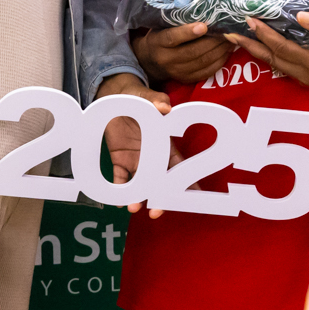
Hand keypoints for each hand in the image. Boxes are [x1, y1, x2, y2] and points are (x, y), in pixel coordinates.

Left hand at [94, 73, 173, 218]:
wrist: (116, 97)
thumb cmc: (139, 97)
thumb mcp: (148, 97)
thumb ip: (157, 101)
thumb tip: (166, 107)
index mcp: (165, 145)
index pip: (180, 167)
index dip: (187, 182)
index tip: (193, 199)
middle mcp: (153, 157)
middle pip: (160, 183)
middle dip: (160, 198)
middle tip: (157, 212)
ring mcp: (136, 160)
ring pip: (140, 184)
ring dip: (137, 197)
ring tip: (133, 208)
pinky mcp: (119, 159)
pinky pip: (120, 178)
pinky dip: (118, 189)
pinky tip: (115, 200)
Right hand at [133, 21, 233, 85]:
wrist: (150, 61)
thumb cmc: (160, 36)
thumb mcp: (162, 26)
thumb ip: (177, 21)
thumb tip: (204, 9)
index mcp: (158, 42)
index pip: (172, 37)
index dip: (188, 32)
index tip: (204, 25)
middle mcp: (166, 59)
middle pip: (193, 51)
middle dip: (214, 41)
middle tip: (228, 31)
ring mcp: (176, 72)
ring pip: (203, 61)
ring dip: (220, 50)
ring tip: (232, 39)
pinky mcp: (186, 79)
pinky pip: (207, 72)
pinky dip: (220, 61)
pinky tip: (227, 51)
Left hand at [224, 13, 308, 85]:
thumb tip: (299, 16)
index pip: (281, 47)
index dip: (264, 34)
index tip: (250, 20)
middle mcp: (305, 74)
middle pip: (271, 58)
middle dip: (250, 45)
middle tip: (230, 33)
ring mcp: (304, 77)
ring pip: (274, 63)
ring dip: (256, 50)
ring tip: (238, 38)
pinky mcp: (305, 75)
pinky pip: (281, 64)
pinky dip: (268, 53)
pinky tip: (258, 44)